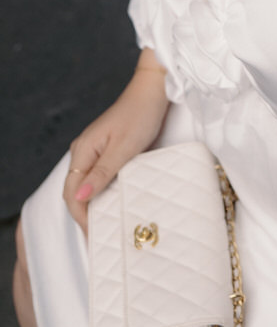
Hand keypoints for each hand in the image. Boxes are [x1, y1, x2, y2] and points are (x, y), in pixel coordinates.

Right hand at [63, 51, 169, 232]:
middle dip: (86, 214)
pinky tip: (116, 200)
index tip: (96, 236)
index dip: (82, 217)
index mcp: (83, 151)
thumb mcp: (124, 147)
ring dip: (95, 204)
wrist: (153, 89)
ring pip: (87, 184)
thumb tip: (80, 199)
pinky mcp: (107, 148)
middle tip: (103, 236)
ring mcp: (94, 149)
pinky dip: (104, 191)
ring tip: (110, 223)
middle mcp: (83, 151)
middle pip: (76, 191)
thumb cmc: (140, 114)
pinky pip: (99, 175)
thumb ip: (103, 173)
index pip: (72, 193)